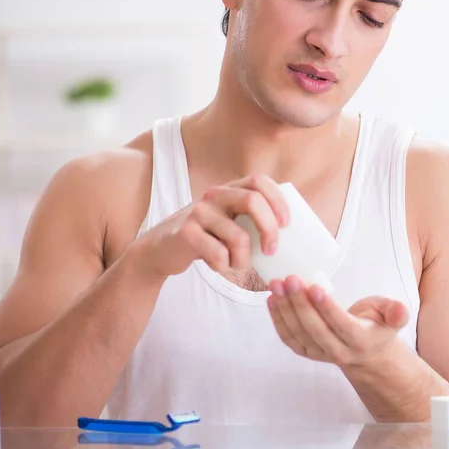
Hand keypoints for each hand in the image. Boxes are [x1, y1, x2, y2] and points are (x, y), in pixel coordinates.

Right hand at [133, 174, 289, 278]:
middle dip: (269, 229)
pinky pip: (218, 254)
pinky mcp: (186, 232)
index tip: (286, 224)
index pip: (259, 181)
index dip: (278, 199)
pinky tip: (218, 268)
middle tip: (271, 251)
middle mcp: (214, 195)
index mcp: (229, 190)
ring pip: (238, 236)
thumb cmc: (203, 239)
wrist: (159, 250)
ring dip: (244, 260)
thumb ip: (249, 221)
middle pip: (253, 201)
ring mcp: (199, 212)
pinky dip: (224, 267)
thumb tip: (290, 239)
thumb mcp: (226, 222)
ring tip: (237, 267)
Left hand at [267, 276, 408, 367]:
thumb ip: (396, 311)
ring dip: (285, 308)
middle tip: (290, 279)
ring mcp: (319, 354)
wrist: (366, 352)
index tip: (315, 287)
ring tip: (276, 284)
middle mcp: (339, 351)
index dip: (327, 307)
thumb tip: (400, 308)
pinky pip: (288, 338)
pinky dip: (277, 319)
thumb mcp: (391, 316)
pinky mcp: (306, 351)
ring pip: (298, 333)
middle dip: (300, 303)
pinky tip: (271, 299)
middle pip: (315, 329)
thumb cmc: (376, 325)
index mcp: (361, 341)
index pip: (341, 325)